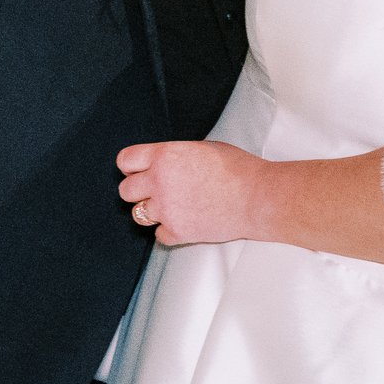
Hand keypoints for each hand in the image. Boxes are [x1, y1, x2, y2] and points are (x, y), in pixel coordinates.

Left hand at [117, 139, 262, 246]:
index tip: (137, 171)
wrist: (258, 197)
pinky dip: (169, 231)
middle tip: (155, 191)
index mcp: (165, 156)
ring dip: (152, 211)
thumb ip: (175, 155)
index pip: (126, 160)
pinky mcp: (177, 232)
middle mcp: (159, 182)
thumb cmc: (238, 169)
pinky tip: (184, 222)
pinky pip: (158, 235)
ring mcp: (166, 209)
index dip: (131, 167)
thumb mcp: (202, 148)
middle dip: (138, 191)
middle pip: (125, 191)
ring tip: (173, 207)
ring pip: (138, 215)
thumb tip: (164, 162)